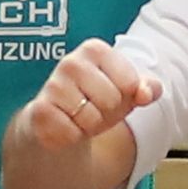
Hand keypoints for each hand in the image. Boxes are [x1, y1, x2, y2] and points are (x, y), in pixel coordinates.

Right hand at [15, 37, 160, 153]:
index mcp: (95, 50)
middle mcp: (71, 62)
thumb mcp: (126, 92)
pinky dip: (72, 138)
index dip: (126, 98)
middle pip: (112, 101)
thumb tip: (147, 93)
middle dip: (107, 114)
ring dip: (89, 127)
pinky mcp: (40, 111)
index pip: (130, 83)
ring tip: (78, 119)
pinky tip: (64, 127)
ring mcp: (52, 85)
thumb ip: (147, 88)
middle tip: (92, 111)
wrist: (56, 123)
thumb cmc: (95, 102)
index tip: (111, 96)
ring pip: (92, 119)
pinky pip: (72, 134)